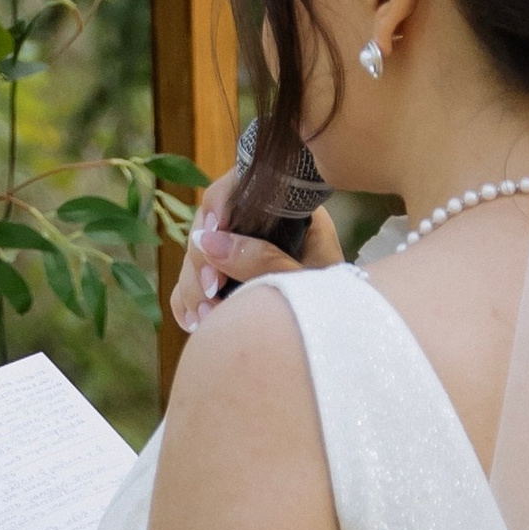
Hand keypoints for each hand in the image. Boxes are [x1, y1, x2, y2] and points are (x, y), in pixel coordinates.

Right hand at [171, 172, 341, 334]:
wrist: (341, 341)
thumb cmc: (334, 306)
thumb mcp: (303, 281)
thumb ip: (260, 260)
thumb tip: (208, 240)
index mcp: (287, 209)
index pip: (240, 188)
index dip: (217, 207)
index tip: (210, 239)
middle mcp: (259, 225)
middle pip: (209, 224)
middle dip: (203, 260)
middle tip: (212, 291)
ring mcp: (238, 253)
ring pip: (196, 256)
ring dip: (194, 287)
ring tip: (206, 316)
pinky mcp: (224, 281)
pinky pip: (192, 284)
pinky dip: (188, 302)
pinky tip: (195, 321)